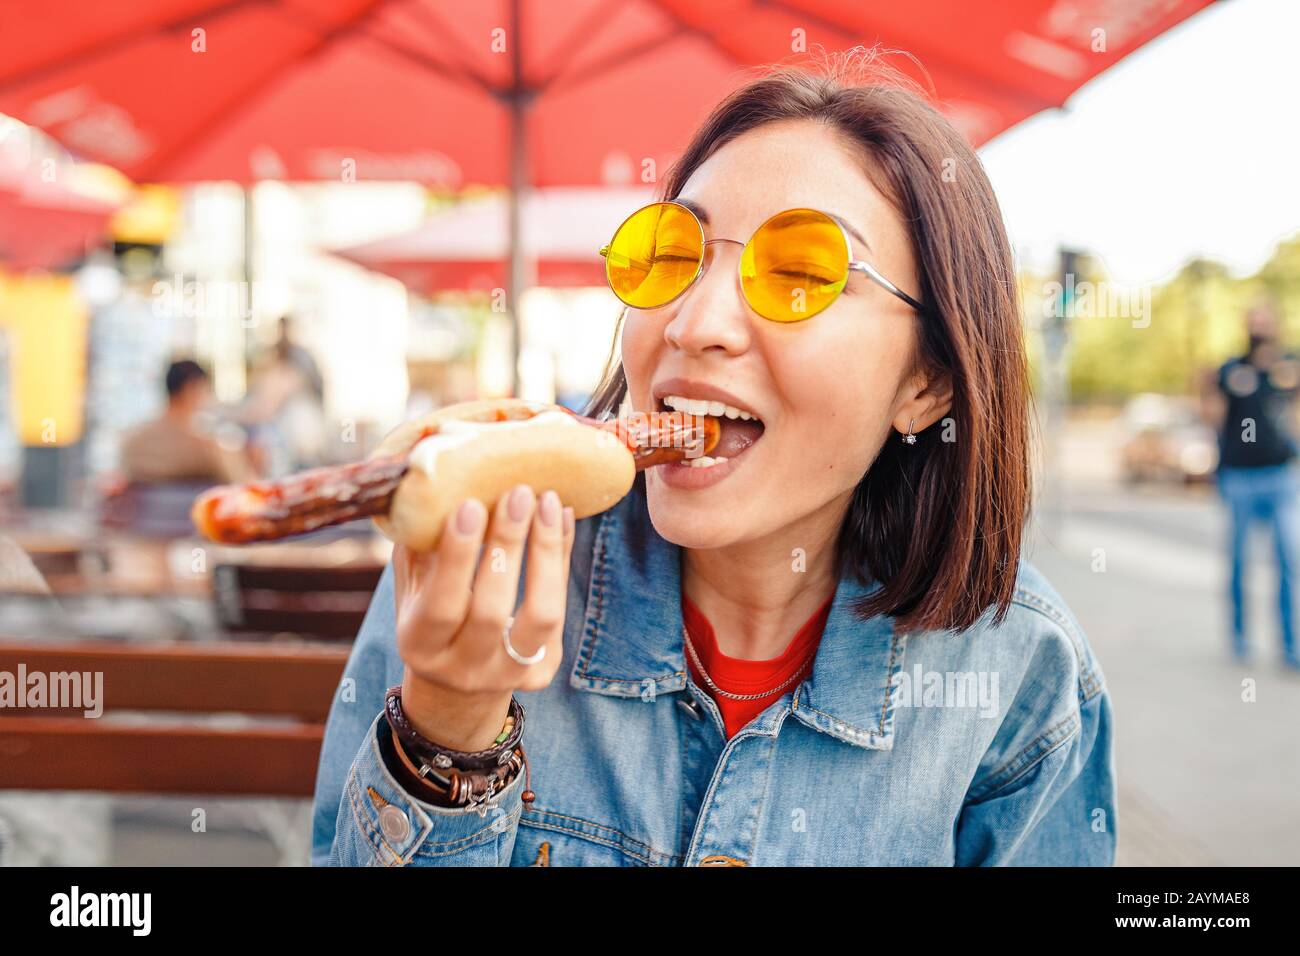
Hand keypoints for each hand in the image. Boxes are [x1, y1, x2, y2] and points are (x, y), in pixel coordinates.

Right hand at [392, 484, 575, 750]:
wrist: (458, 684)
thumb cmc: (432, 615)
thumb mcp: (412, 589)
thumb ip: (419, 548)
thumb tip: (430, 483)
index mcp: (420, 645)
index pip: (441, 606)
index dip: (457, 557)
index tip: (470, 504)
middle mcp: (463, 667)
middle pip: (492, 610)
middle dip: (507, 545)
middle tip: (518, 492)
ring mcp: (507, 673)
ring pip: (540, 616)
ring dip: (546, 552)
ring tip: (548, 501)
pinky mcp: (544, 670)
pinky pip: (561, 610)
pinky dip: (561, 558)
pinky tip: (561, 517)